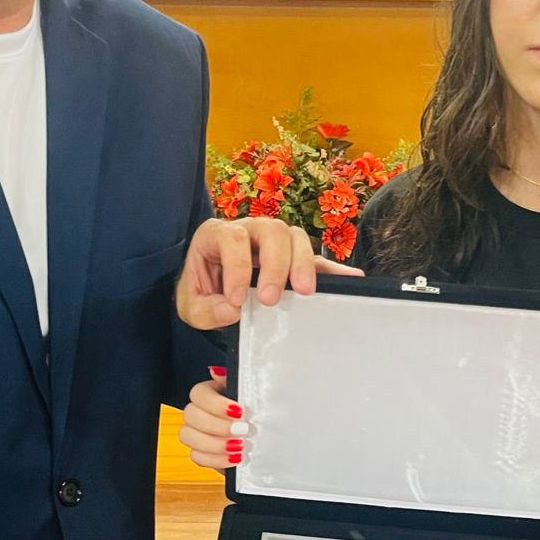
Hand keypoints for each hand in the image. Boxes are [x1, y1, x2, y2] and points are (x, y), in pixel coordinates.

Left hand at [176, 217, 361, 330]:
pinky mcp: (293, 259)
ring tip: (305, 293)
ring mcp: (273, 242)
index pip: (231, 238)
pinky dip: (332, 269)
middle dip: (275, 264)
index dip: (237, 267)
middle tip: (270, 299)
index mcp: (216, 235)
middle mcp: (248, 230)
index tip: (238, 300)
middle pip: (271, 231)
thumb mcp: (189, 306)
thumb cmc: (201, 292)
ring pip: (295, 237)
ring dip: (303, 263)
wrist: (210, 293)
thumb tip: (233, 310)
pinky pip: (316, 258)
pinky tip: (350, 279)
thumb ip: (205, 310)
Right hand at [180, 372, 248, 472]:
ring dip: (215, 444)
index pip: (198, 394)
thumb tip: (215, 371)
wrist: (258, 435)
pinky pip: (196, 457)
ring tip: (239, 447)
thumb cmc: (251, 409)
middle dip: (218, 426)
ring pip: (188, 437)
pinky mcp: (199, 453)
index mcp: (206, 393)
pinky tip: (234, 458)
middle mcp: (196, 412)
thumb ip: (234, 380)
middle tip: (243, 430)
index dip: (217, 404)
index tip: (239, 411)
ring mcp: (194, 433)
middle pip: (190, 416)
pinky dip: (215, 460)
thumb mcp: (247, 392)